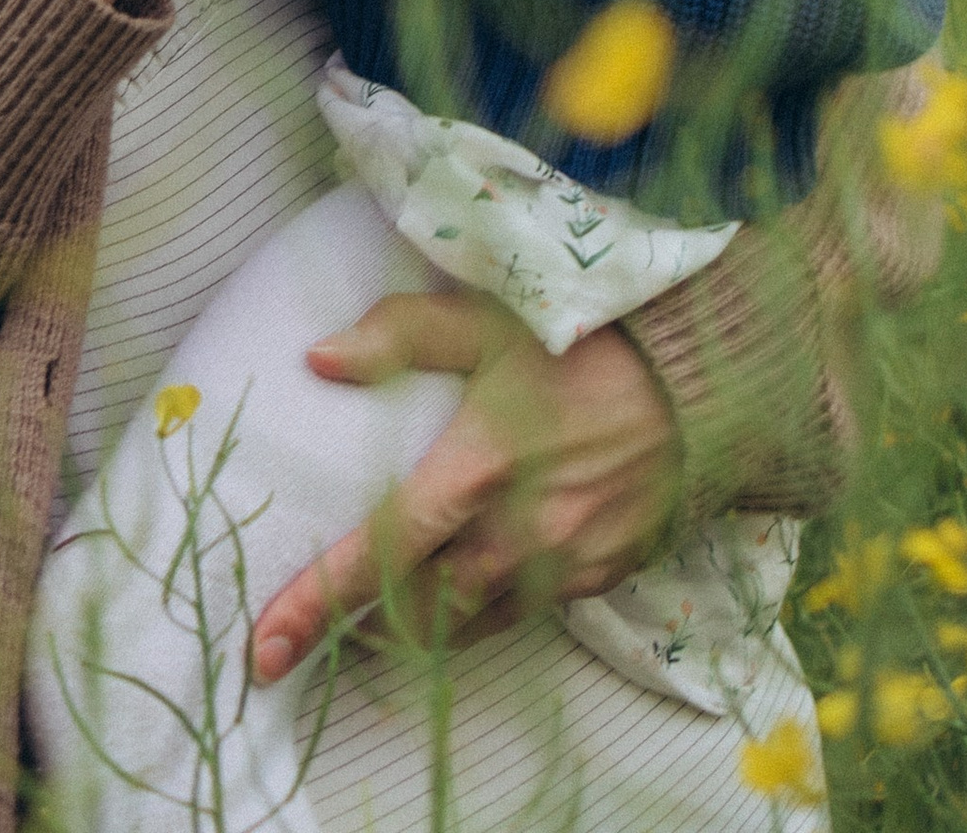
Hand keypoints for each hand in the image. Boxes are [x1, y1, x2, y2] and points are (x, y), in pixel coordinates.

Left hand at [247, 296, 683, 680]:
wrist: (703, 387)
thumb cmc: (586, 345)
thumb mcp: (490, 320)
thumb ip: (401, 335)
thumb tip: (319, 358)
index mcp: (478, 469)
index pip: (378, 551)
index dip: (315, 603)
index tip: (264, 647)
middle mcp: (514, 534)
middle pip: (414, 608)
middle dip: (355, 628)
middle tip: (306, 632)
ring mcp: (558, 565)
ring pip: (464, 625)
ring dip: (412, 629)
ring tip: (370, 621)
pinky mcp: (593, 579)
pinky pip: (517, 615)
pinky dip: (475, 618)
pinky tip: (456, 599)